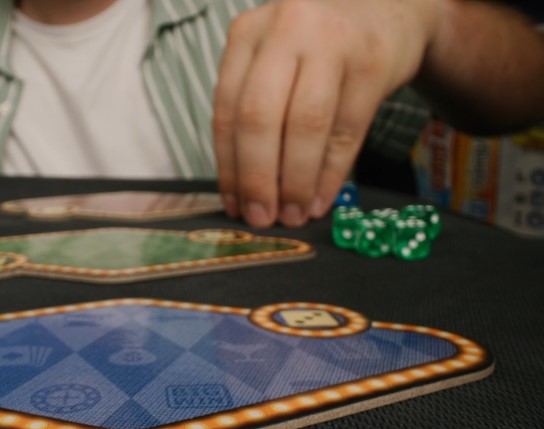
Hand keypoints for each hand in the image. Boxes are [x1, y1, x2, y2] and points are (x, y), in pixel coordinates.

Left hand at [213, 0, 441, 227]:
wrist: (391, 11)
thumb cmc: (319, 49)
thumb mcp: (275, 61)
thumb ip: (255, 110)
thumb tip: (243, 190)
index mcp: (247, 34)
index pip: (226, 110)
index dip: (228, 166)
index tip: (235, 205)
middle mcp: (285, 30)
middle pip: (259, 117)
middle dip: (257, 177)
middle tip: (262, 218)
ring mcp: (332, 42)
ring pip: (305, 126)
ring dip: (296, 181)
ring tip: (293, 215)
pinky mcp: (373, 61)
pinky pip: (347, 131)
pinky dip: (330, 173)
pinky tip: (320, 198)